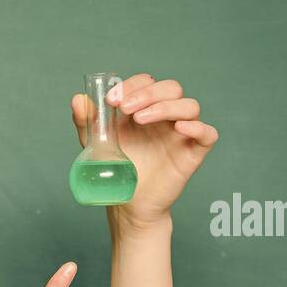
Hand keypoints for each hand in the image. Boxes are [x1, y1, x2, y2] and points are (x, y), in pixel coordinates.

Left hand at [71, 72, 218, 230]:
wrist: (126, 204)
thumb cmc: (115, 171)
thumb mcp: (96, 144)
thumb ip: (87, 121)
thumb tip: (78, 99)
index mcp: (144, 108)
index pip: (147, 82)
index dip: (132, 85)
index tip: (112, 100)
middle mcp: (165, 116)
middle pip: (171, 88)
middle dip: (148, 93)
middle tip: (126, 108)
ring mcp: (181, 133)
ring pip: (189, 106)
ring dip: (166, 106)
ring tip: (141, 119)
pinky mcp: (193, 152)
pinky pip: (208, 133)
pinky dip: (198, 127)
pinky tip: (179, 128)